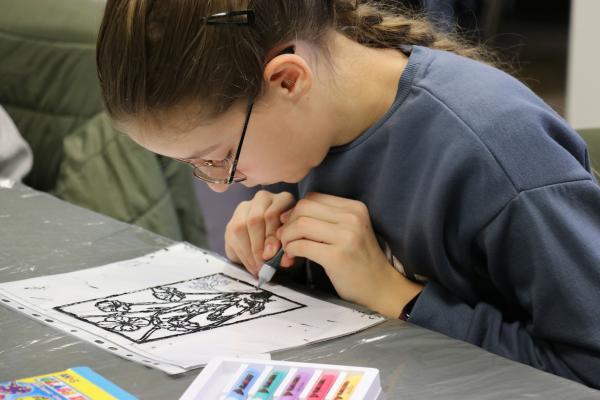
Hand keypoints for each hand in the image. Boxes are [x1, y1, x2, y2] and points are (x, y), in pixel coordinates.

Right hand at [225, 190, 295, 275]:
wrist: (271, 244)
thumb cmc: (286, 240)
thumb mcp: (290, 243)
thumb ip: (288, 250)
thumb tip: (284, 261)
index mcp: (282, 199)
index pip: (273, 213)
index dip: (271, 235)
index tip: (272, 254)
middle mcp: (263, 198)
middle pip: (256, 218)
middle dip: (259, 244)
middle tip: (263, 261)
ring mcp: (246, 207)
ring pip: (241, 227)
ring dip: (249, 251)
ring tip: (257, 267)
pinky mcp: (233, 220)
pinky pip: (232, 236)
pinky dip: (242, 254)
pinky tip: (251, 264)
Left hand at [278, 192, 422, 317]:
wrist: (381, 288)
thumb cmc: (359, 261)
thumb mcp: (348, 231)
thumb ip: (324, 219)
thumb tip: (286, 216)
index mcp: (355, 208)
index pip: (313, 197)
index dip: (295, 211)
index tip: (290, 226)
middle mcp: (352, 218)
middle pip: (304, 208)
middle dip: (288, 223)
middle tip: (285, 239)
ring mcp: (346, 236)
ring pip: (300, 224)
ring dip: (287, 237)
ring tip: (289, 249)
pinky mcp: (337, 257)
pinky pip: (302, 245)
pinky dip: (291, 250)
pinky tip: (293, 257)